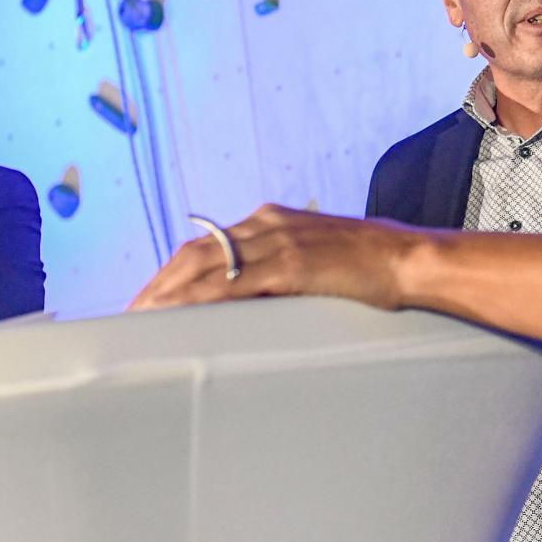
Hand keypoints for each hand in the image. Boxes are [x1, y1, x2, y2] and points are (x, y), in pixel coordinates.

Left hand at [128, 205, 428, 312]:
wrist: (409, 258)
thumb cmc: (370, 267)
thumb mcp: (317, 260)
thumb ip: (284, 270)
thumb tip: (256, 297)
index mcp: (271, 221)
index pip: (206, 245)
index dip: (172, 272)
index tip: (150, 298)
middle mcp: (266, 224)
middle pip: (194, 252)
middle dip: (159, 285)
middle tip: (131, 316)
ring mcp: (277, 242)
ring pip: (205, 265)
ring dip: (169, 294)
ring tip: (143, 320)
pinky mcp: (290, 265)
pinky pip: (235, 283)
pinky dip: (202, 299)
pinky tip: (183, 316)